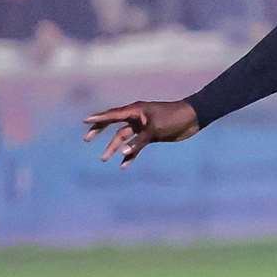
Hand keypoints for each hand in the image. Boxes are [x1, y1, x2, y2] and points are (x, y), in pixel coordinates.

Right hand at [83, 100, 199, 167]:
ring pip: (124, 138)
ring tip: (104, 159)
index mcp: (135, 110)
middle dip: (100, 132)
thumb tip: (122, 152)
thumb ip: (138, 142)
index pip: (113, 115)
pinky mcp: (150, 135)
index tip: (85, 121)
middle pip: (113, 125)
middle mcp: (136, 117)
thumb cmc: (173, 119)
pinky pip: (135, 146)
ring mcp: (142, 127)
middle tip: (86, 139)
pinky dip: (130, 154)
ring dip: (115, 147)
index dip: (98, 119)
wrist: (192, 119)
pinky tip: (124, 165)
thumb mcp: (154, 130)